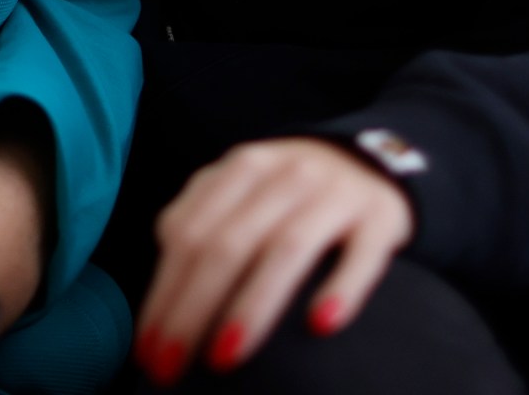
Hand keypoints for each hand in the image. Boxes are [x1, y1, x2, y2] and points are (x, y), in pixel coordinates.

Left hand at [134, 138, 411, 384]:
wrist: (372, 162)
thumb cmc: (289, 194)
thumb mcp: (241, 191)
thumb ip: (198, 225)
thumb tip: (158, 297)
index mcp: (240, 170)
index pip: (188, 233)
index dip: (162, 293)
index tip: (147, 350)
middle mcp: (284, 175)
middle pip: (227, 244)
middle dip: (191, 310)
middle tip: (172, 366)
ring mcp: (334, 194)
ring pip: (285, 249)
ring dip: (251, 307)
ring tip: (224, 357)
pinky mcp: (381, 217)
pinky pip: (361, 256)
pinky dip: (341, 289)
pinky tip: (320, 326)